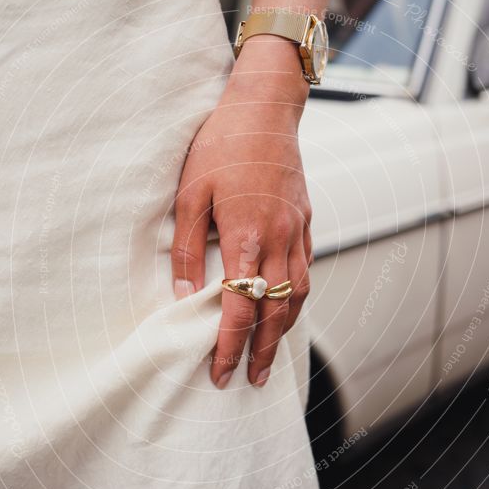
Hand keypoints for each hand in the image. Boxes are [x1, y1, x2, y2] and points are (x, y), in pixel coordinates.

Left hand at [171, 36, 312, 388]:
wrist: (265, 108)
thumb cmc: (221, 145)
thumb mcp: (189, 191)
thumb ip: (186, 247)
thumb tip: (182, 294)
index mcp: (246, 235)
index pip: (238, 307)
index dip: (228, 346)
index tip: (220, 373)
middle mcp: (279, 239)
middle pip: (275, 311)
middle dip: (261, 351)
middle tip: (251, 380)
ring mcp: (297, 230)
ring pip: (298, 294)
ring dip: (284, 330)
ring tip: (269, 355)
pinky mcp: (306, 219)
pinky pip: (306, 269)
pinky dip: (296, 296)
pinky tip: (285, 307)